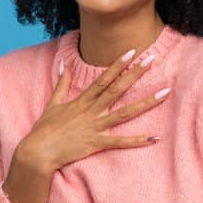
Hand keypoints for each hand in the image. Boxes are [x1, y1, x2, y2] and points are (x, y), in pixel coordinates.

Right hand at [17, 47, 170, 172]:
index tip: (132, 51)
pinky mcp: (96, 144)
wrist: (37, 152)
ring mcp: (95, 127)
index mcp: (82, 100)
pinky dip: (138, 141)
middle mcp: (91, 111)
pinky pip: (120, 142)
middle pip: (117, 89)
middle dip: (136, 74)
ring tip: (165, 93)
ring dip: (146, 103)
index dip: (118, 64)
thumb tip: (63, 64)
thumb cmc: (44, 129)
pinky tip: (155, 138)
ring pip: (125, 113)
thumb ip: (62, 83)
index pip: (104, 78)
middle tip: (152, 59)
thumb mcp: (53, 103)